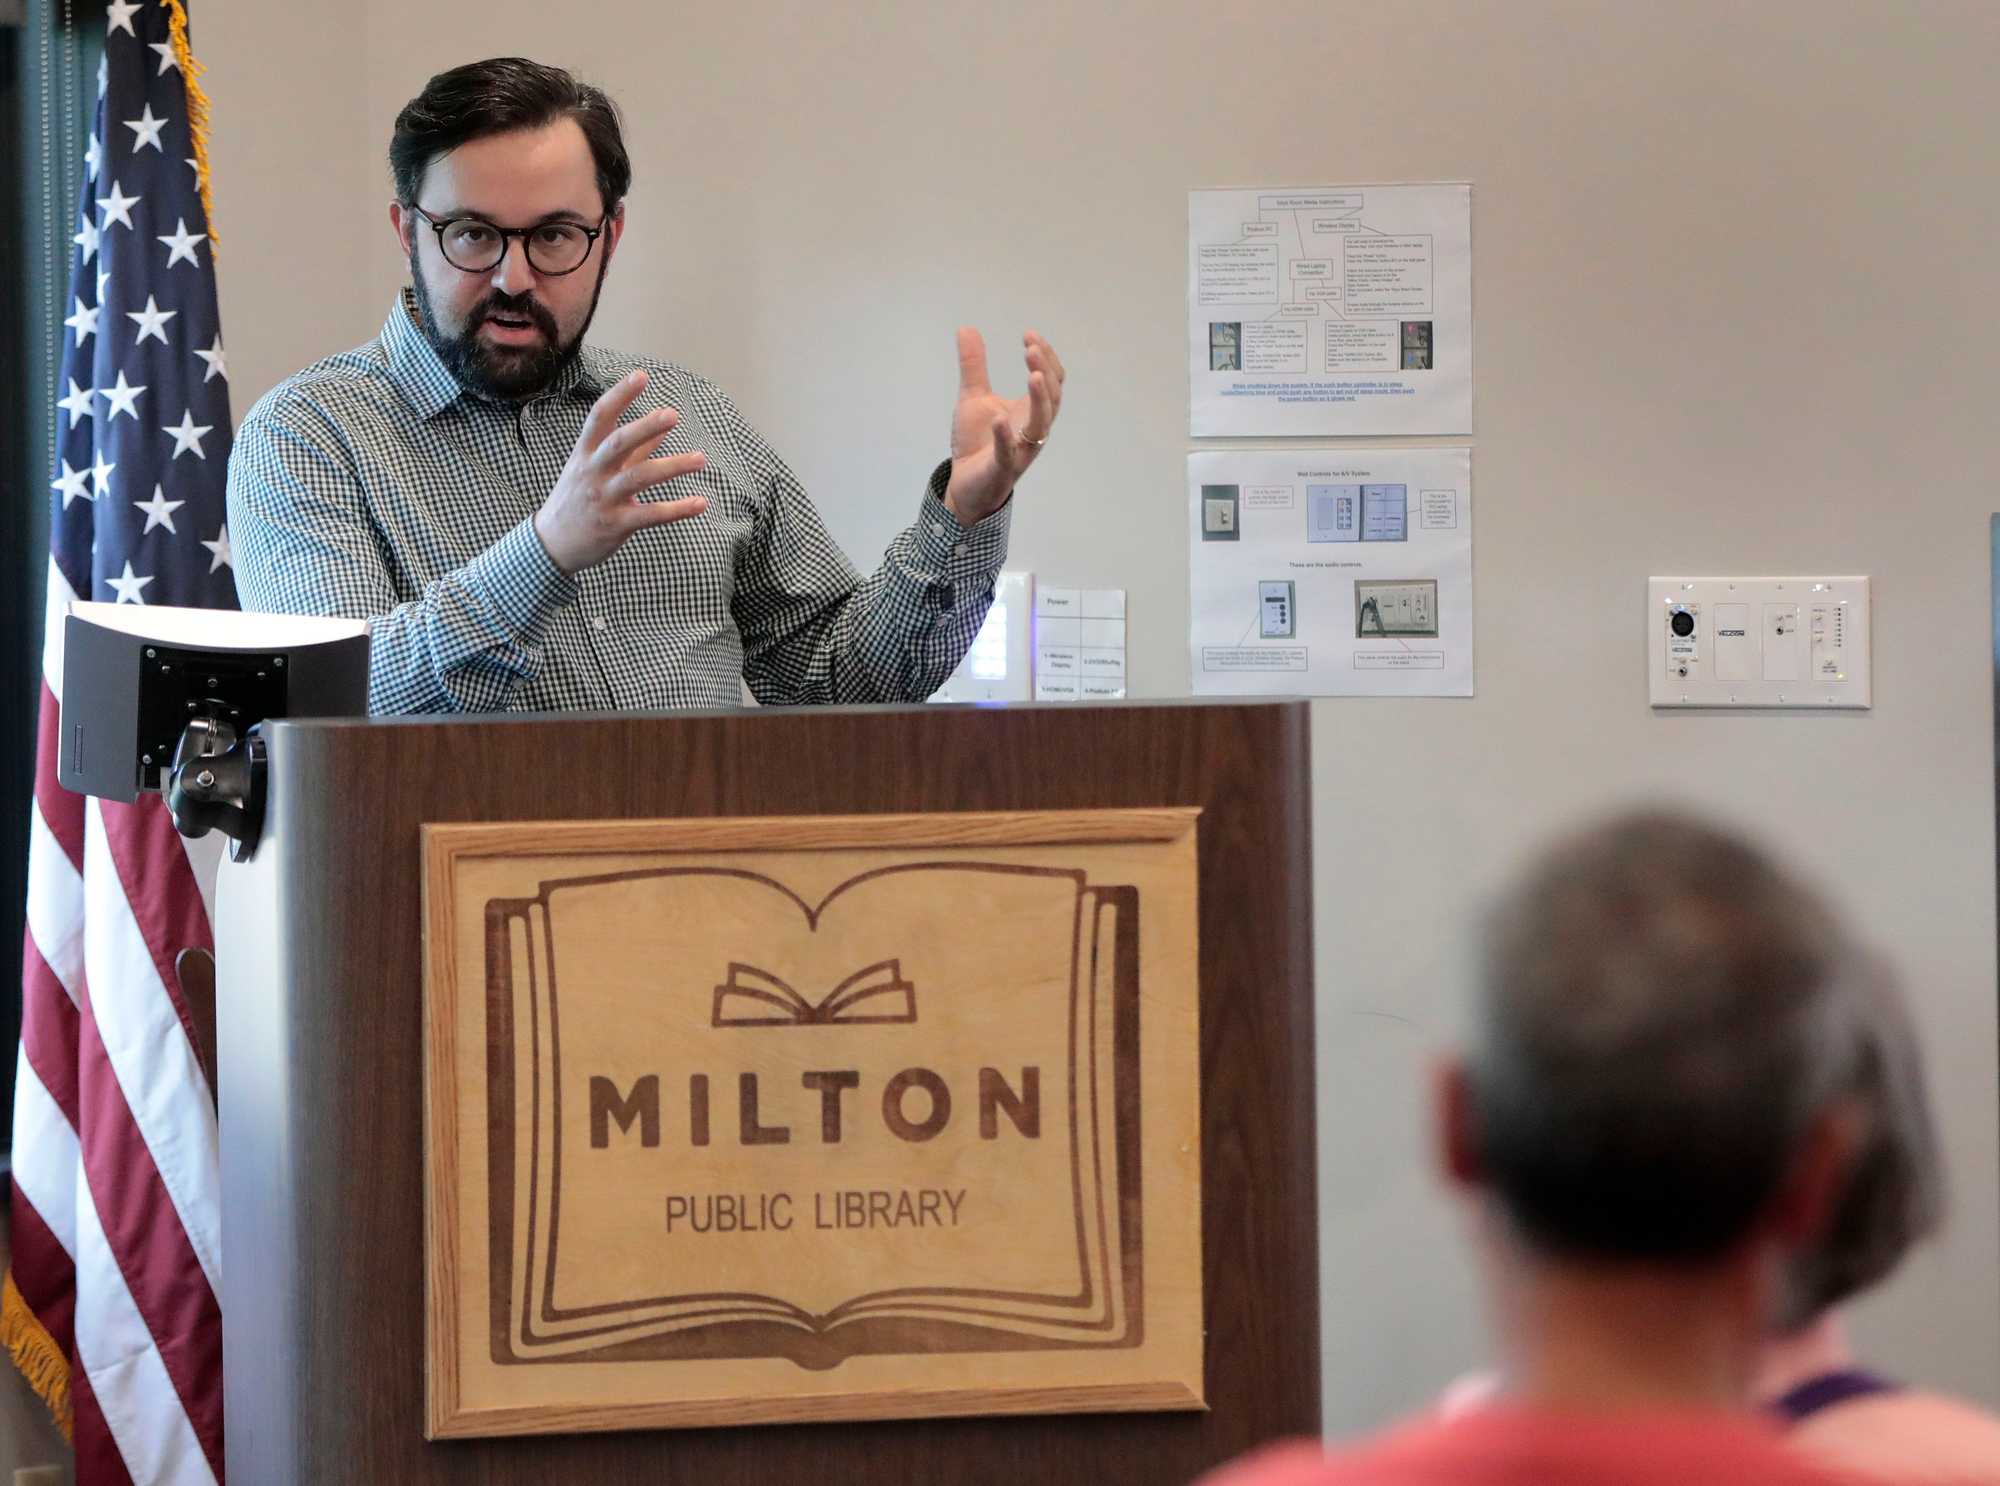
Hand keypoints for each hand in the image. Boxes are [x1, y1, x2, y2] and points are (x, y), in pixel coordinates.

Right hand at [533, 370, 708, 574]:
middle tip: (673, 414)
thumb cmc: (578, 498)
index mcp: (585, 452)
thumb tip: (662, 428)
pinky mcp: (615, 524)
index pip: (600, 416)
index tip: (641, 376)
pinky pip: (650, 514)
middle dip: (645, 427)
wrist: (553, 543)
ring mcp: (603, 498)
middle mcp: (593, 471)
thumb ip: (632, 450)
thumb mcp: (594, 468)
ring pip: (639, 477)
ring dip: (672, 466)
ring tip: (701, 459)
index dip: (620, 395)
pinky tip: (700, 503)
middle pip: (618, 443)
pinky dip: (677, 509)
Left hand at [942, 328, 1064, 527]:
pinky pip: (1008, 453)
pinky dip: (1006, 437)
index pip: (1049, 380)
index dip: (1045, 358)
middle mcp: (1032, 429)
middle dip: (1045, 372)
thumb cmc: (977, 442)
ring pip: (1040, 424)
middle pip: (1052, 398)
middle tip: (1032, 348)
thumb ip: (974, 366)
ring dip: (1039, 399)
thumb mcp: (973, 397)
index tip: (1029, 336)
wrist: (965, 483)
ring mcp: (1020, 449)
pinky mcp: (1001, 468)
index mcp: (1029, 411)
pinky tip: (1000, 419)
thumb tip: (967, 328)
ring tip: (1033, 375)